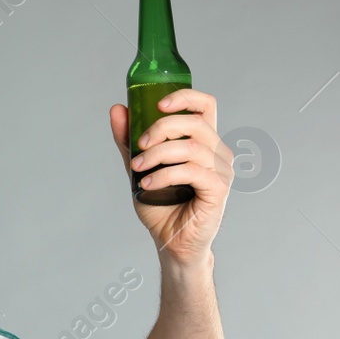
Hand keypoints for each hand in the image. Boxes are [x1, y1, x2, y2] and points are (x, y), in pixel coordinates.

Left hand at [109, 88, 232, 266]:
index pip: (205, 105)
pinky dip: (164, 175)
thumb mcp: (140, 167)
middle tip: (139, 146)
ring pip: (190, 147)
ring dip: (157, 155)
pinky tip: (148, 184)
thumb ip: (129, 141)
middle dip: (162, 128)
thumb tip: (118, 109)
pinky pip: (191, 171)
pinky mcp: (219, 189)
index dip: (184, 97)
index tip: (158, 104)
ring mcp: (221, 170)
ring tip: (138, 169)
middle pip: (195, 122)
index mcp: (202, 141)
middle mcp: (217, 151)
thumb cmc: (161, 205)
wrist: (170, 241)